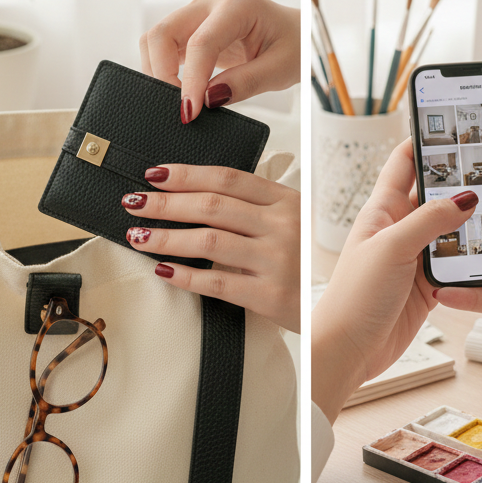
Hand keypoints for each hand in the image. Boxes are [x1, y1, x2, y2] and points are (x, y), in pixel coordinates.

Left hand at [121, 163, 299, 331]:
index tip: (155, 174)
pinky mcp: (270, 296)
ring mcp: (277, 260)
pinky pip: (217, 282)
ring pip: (208, 242)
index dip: (187, 174)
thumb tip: (201, 191)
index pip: (228, 179)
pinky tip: (163, 270)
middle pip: (211, 206)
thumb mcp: (296, 219)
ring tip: (138, 236)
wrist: (347, 308)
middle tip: (133, 201)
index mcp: (286, 200)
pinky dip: (185, 275)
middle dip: (165, 203)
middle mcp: (282, 225)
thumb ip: (258, 204)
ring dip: (166, 238)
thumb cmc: (309, 260)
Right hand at [139, 0, 299, 122]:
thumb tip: (207, 99)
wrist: (296, 35)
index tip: (189, 112)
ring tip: (178, 100)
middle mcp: (210, 3)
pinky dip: (162, 69)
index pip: (201, 43)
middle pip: (163, 33)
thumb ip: (246, 83)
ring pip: (156, 39)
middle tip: (179, 107)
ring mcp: (197, 13)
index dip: (190, 80)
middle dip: (161, 72)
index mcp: (238, 5)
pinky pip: (163, 47)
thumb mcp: (280, 69)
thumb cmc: (293, 45)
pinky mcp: (191, 28)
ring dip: (158, 71)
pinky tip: (177, 90)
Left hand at [311, 139, 475, 424]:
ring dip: (472, 221)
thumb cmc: (353, 297)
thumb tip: (463, 196)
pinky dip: (474, 256)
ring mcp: (413, 256)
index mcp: (381, 210)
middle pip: (434, 195)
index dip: (425, 142)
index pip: (404, 164)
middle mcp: (398, 229)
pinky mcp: (426, 284)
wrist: (349, 349)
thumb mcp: (391, 248)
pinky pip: (456, 262)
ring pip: (450, 229)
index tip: (452, 125)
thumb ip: (428, 220)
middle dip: (461, 180)